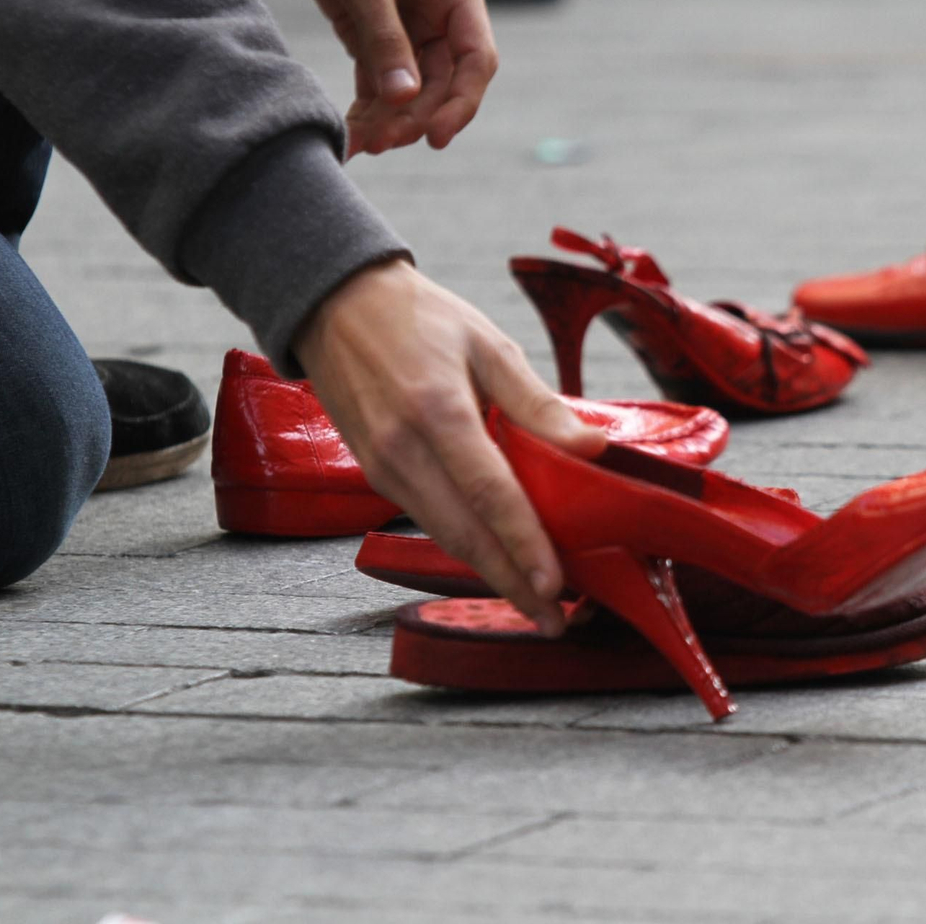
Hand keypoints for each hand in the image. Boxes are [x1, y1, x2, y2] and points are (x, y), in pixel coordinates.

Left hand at [274, 0, 497, 156]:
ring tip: (362, 143)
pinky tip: (354, 133)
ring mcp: (409, 27)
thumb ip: (383, 37)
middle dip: (415, 117)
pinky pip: (381, 83)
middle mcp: (439, 12)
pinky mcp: (375, 35)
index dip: (462, 102)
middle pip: (443, 83)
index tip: (434, 135)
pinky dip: (369, 109)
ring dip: (391, 120)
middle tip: (382, 142)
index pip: (476, 58)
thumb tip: (403, 98)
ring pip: (412, 90)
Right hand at [292, 260, 607, 635]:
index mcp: (437, 410)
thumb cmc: (418, 317)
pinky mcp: (374, 474)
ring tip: (533, 601)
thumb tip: (590, 447)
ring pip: (443, 536)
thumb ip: (536, 402)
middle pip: (464, 533)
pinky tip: (495, 560)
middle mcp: (403, 449)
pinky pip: (426, 519)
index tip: (555, 584)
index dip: (524, 544)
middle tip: (554, 619)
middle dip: (511, 582)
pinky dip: (463, 546)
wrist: (335, 306)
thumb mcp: (487, 343)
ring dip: (489, 573)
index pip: (490, 493)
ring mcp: (382, 467)